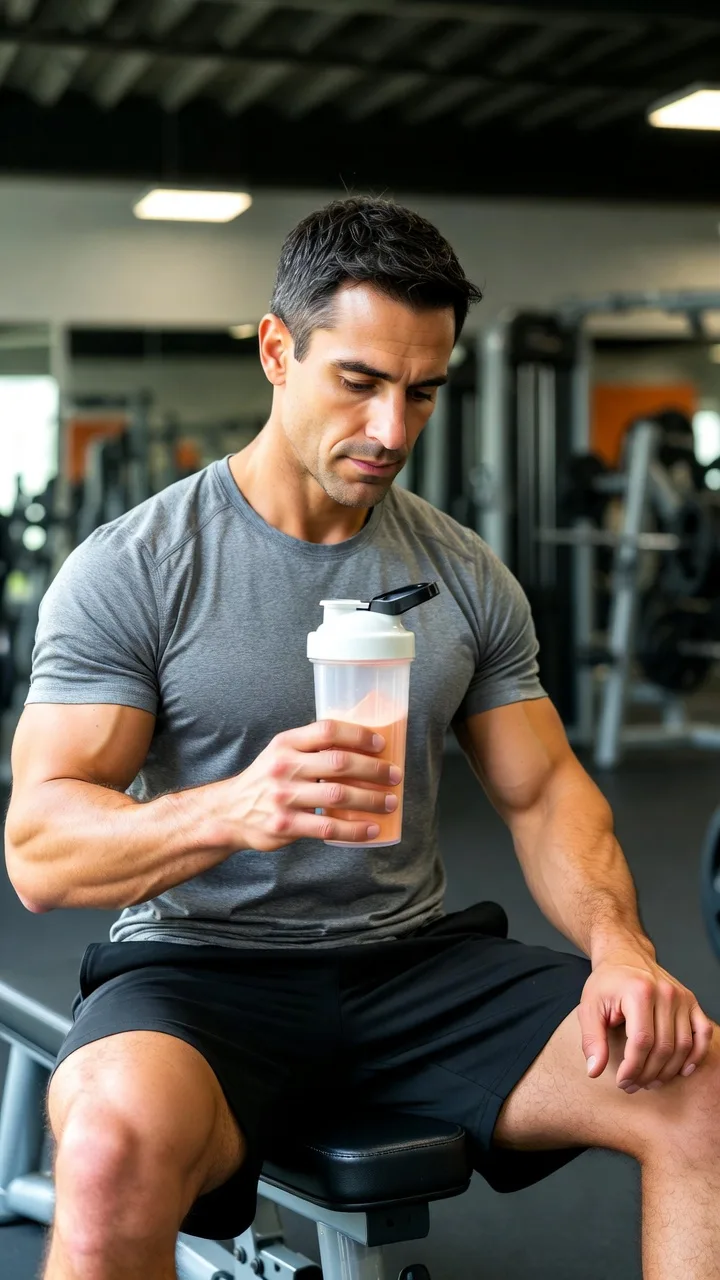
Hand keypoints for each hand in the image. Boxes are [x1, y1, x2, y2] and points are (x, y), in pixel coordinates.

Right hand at [226, 719, 401, 852]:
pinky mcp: (285, 825)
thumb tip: (359, 743)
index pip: (327, 730)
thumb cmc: (266, 779)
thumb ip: (311, 746)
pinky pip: (328, 828)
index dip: (358, 735)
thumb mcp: (280, 753)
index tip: (381, 745)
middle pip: (339, 763)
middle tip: (395, 776)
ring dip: (371, 799)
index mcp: (286, 743)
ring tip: (390, 802)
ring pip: (338, 796)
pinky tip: (371, 829)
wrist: (230, 812)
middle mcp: (284, 767)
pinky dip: (354, 829)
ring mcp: (284, 797)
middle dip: (374, 769)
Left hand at [578, 949, 713, 1091]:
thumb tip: (594, 1071)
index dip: (632, 1068)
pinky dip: (696, 1055)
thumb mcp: (589, 1007)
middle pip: (663, 1048)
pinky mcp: (691, 1001)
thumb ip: (592, 1039)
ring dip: (668, 1071)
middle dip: (648, 1074)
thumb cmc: (607, 983)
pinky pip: (703, 1033)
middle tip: (633, 1085)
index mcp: (639, 992)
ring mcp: (682, 997)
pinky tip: (682, 1070)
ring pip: (683, 1046)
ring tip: (650, 1081)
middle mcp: (665, 993)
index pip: (641, 1042)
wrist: (625, 955)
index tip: (622, 1082)